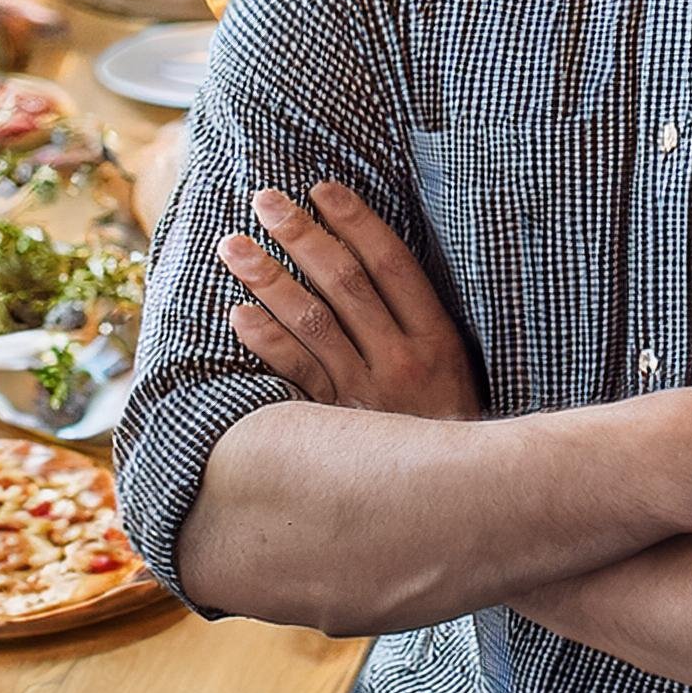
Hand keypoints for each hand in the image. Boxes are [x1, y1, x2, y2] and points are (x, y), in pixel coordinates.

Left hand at [217, 180, 480, 419]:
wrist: (458, 504)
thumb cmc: (445, 422)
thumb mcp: (452, 367)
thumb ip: (414, 318)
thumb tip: (364, 253)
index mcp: (437, 338)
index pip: (392, 263)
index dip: (355, 221)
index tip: (320, 188)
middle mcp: (403, 361)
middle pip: (345, 284)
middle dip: (301, 236)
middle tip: (264, 199)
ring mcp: (367, 395)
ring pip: (313, 324)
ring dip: (269, 279)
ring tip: (233, 245)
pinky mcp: (337, 426)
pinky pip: (295, 376)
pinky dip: (268, 342)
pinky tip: (239, 313)